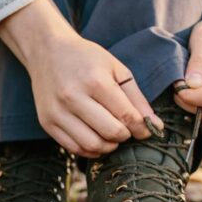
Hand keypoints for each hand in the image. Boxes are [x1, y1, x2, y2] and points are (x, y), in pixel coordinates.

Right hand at [0, 0, 162, 157]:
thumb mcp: (116, 69)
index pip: (126, 116)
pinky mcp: (47, 122)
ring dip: (108, 146)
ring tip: (112, 135)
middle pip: (110, 133)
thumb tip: (154, 125)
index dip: (141, 128)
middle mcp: (73, 97)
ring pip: (92, 145)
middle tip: (126, 130)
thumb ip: (136, 98)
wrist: (47, 51)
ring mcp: (57, 112)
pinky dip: (90, 150)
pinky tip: (96, 138)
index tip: (146, 130)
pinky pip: (74, 148)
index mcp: (95, 81)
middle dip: (125, 136)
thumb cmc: (86, 58)